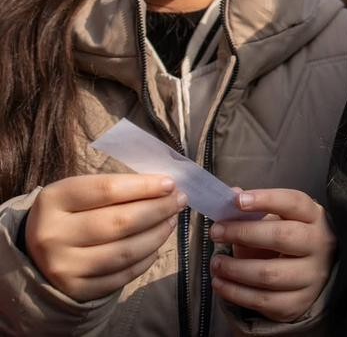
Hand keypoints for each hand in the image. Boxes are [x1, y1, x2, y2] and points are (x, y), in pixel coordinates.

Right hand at [25, 174, 184, 301]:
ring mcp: (63, 267)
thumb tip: (166, 188)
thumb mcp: (81, 193)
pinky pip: (122, 275)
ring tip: (171, 221)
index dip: (144, 186)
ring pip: (125, 251)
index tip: (170, 184)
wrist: (38, 253)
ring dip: (157, 235)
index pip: (107, 189)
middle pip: (119, 222)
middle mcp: (53, 235)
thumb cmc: (70, 213)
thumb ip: (117, 188)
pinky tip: (156, 246)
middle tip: (179, 201)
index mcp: (53, 200)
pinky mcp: (76, 290)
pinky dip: (146, 259)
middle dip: (158, 210)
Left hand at [208, 189, 335, 322]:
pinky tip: (220, 283)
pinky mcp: (298, 303)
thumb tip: (230, 196)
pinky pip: (262, 300)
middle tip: (216, 232)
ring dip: (234, 268)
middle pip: (281, 236)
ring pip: (268, 273)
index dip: (266, 199)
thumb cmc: (289, 242)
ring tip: (215, 263)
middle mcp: (320, 244)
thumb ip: (254, 210)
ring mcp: (312, 276)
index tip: (237, 201)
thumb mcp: (278, 221)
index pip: (294, 202)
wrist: (311, 277)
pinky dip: (235, 292)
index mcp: (315, 217)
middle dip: (243, 233)